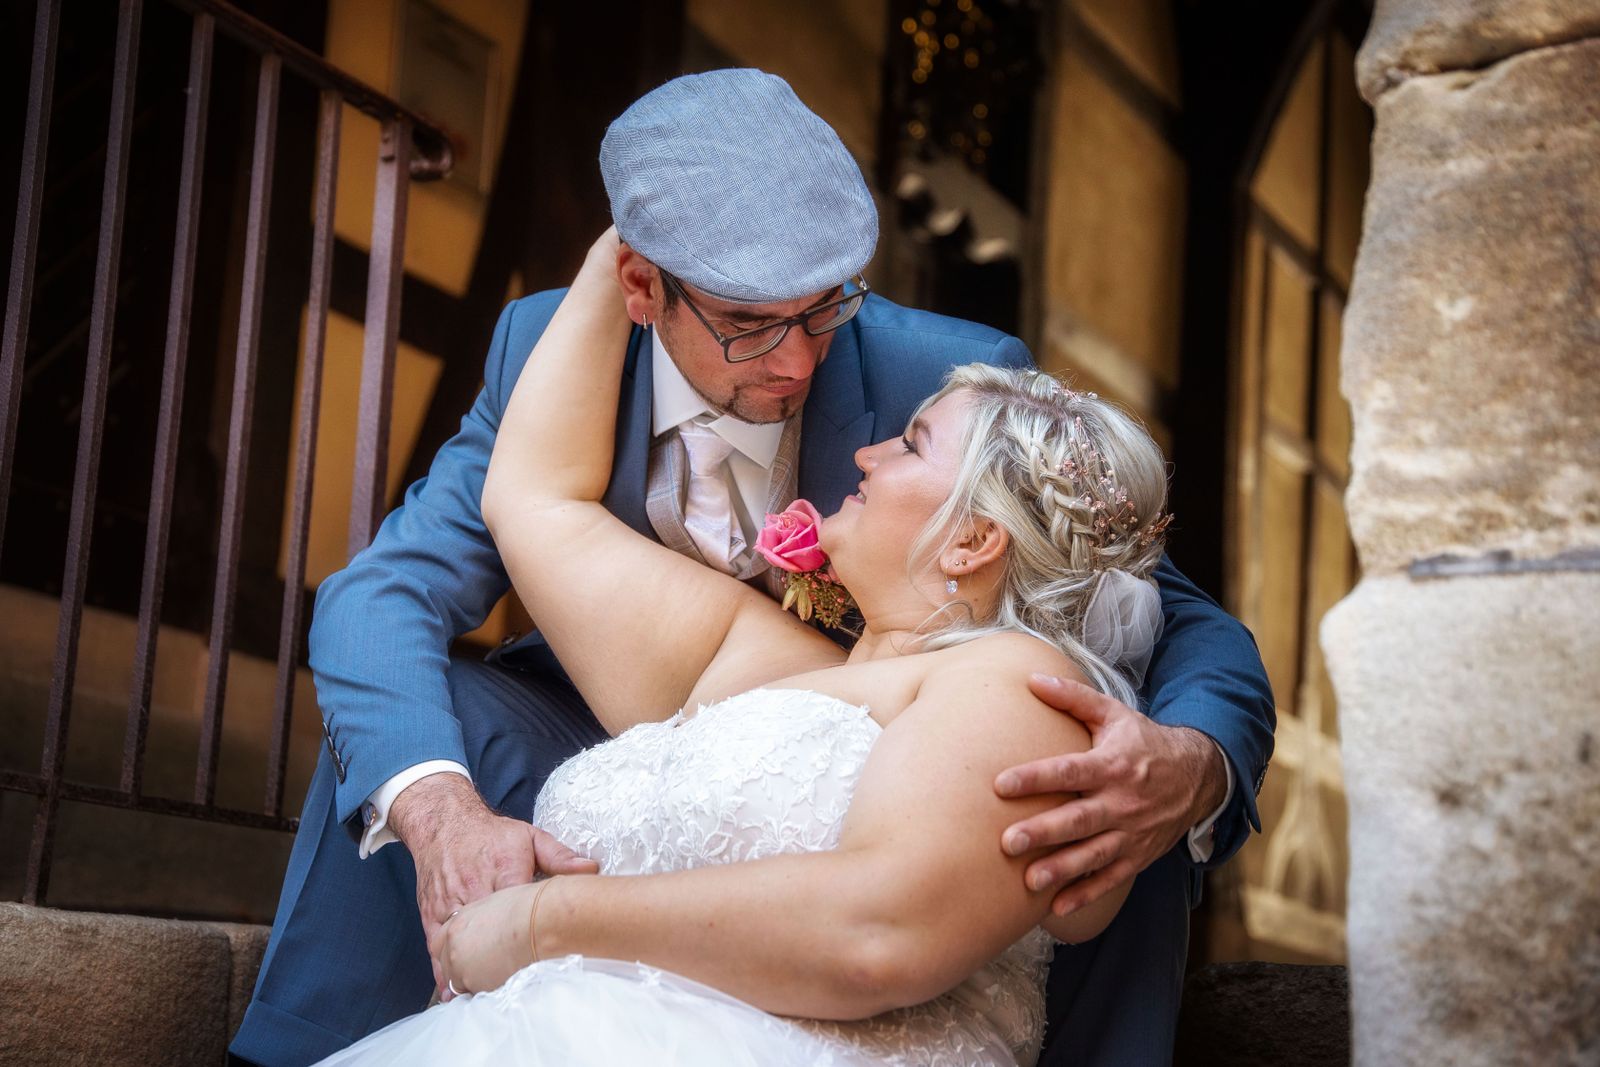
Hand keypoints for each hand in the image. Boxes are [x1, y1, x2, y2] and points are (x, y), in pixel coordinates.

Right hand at [388, 773, 596, 997]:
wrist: (443, 822)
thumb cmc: (492, 834)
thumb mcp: (529, 837)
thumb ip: (560, 856)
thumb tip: (591, 869)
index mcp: (504, 871)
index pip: (518, 910)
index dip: (530, 937)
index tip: (541, 960)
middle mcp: (474, 889)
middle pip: (488, 933)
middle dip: (500, 962)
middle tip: (515, 989)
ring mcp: (449, 903)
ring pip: (459, 944)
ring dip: (469, 972)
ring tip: (481, 998)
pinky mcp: (431, 912)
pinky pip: (435, 944)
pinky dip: (442, 969)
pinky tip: (451, 990)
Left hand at [994, 675, 1226, 915]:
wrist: (1199, 776)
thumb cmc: (1144, 742)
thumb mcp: (1114, 714)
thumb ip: (1073, 699)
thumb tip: (1031, 679)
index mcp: (1112, 764)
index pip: (1069, 772)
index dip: (1036, 778)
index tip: (1000, 784)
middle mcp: (1122, 801)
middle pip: (1079, 820)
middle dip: (1043, 832)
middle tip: (1006, 842)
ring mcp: (1132, 833)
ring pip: (1093, 855)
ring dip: (1061, 869)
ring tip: (1028, 881)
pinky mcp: (1138, 856)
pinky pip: (1110, 879)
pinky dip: (1085, 895)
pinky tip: (1056, 908)